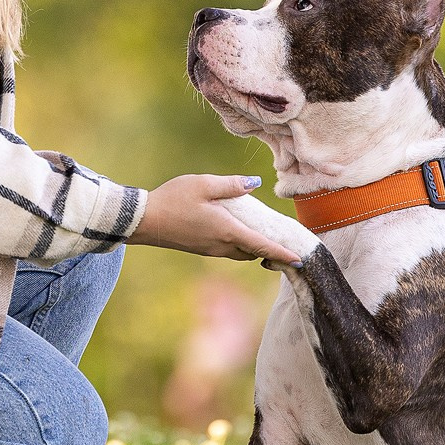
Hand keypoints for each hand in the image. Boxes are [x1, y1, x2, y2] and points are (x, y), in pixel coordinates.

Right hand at [132, 174, 300, 264]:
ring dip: (254, 247)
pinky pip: (228, 250)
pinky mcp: (201, 249)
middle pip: (254, 252)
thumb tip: (255, 184)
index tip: (300, 259)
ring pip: (241, 252)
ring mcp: (210, 250)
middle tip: (285, 242)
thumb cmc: (173, 199)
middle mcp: (221, 245)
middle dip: (270, 250)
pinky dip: (240, 244)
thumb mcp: (203, 185)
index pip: (262, 246)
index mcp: (226, 230)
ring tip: (263, 234)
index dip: (282, 253)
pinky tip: (237, 229)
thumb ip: (231, 185)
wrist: (144, 221)